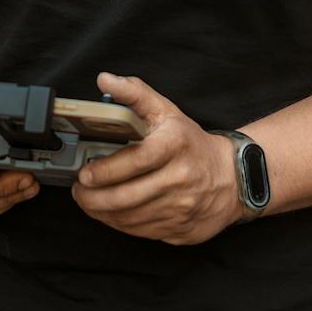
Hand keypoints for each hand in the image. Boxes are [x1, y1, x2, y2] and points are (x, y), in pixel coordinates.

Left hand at [71, 71, 248, 244]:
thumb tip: (105, 79)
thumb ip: (134, 93)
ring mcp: (182, 208)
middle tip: (79, 190)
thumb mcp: (166, 110)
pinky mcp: (181, 230)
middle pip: (128, 196)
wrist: (232, 177)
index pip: (136, 160)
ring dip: (102, 212)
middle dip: (93, 197)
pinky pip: (141, 231)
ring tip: (88, 200)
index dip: (106, 170)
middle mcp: (181, 179)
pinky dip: (119, 224)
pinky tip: (109, 213)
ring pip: (131, 218)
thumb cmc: (191, 143)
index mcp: (176, 145)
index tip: (85, 172)